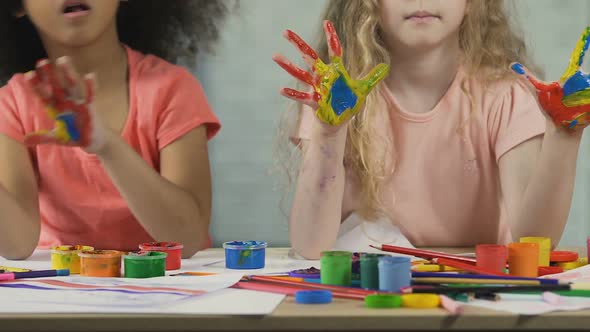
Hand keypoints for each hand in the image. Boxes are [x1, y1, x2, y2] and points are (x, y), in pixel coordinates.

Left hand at [24, 57, 105, 151]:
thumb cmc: (74, 136)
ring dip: (68, 73)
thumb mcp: (57, 138)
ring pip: (72, 86)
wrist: (92, 140)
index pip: (44, 95)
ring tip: (63, 59)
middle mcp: (66, 102)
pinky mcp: (89, 107)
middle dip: (50, 75)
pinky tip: (90, 75)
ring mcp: (78, 103)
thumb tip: (24, 140)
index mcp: (56, 108)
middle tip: (42, 61)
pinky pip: (90, 95)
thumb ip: (42, 138)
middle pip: (56, 86)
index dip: (37, 86)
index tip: (29, 75)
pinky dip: (90, 86)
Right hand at [273, 20, 388, 126]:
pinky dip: (292, 93)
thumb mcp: (362, 90)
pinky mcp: (314, 101)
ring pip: (300, 74)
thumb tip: (385, 67)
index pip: (333, 50)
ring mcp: (316, 88)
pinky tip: (281, 89)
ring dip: (288, 65)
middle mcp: (323, 77)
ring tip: (276, 56)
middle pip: (309, 57)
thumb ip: (372, 78)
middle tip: (285, 32)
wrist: (338, 121)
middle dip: (298, 44)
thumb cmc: (347, 104)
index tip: (326, 22)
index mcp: (335, 71)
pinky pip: (302, 96)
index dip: (331, 36)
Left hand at [511, 26, 589, 130]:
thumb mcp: (537, 91)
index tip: (587, 30)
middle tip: (572, 96)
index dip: (582, 45)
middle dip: (582, 86)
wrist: (559, 125)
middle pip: (586, 78)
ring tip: (576, 106)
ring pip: (589, 89)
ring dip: (585, 96)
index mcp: (570, 77)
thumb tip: (511, 64)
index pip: (576, 58)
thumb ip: (526, 77)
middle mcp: (583, 82)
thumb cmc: (549, 106)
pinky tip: (585, 111)